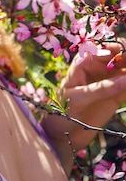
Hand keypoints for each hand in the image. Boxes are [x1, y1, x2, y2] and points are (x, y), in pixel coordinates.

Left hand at [42, 42, 125, 170]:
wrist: (60, 133)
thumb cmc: (61, 111)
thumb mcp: (78, 98)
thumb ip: (102, 89)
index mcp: (85, 61)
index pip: (106, 47)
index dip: (121, 48)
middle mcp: (99, 67)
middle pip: (122, 56)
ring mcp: (110, 81)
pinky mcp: (117, 95)